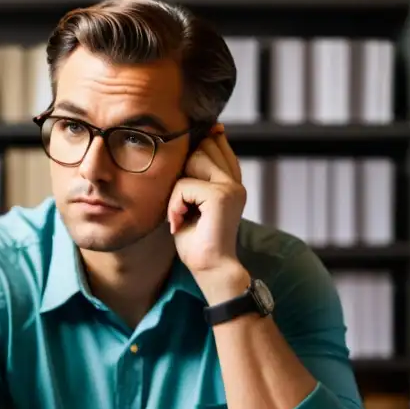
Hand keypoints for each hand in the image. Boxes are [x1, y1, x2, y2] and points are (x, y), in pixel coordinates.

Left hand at [168, 125, 247, 284]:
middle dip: (183, 168)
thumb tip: (181, 155)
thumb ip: (190, 178)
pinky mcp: (221, 196)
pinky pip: (184, 184)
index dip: (202, 139)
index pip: (217, 144)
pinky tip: (178, 223)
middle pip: (204, 146)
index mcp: (231, 182)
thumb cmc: (197, 242)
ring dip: (177, 189)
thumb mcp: (190, 203)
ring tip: (180, 213)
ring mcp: (231, 187)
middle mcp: (235, 182)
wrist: (210, 269)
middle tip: (181, 203)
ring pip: (194, 160)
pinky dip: (175, 205)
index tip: (188, 148)